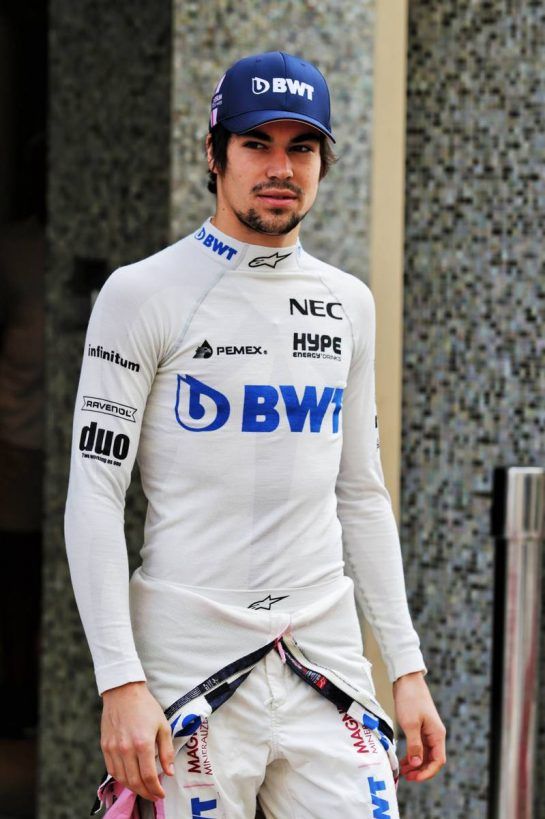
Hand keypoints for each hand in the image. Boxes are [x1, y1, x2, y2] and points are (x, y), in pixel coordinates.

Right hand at [100, 681, 174, 801]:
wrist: (124, 692)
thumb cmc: (146, 707)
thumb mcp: (163, 726)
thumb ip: (166, 751)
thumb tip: (168, 772)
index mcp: (143, 743)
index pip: (149, 776)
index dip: (156, 789)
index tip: (161, 794)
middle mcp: (126, 749)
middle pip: (134, 781)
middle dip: (146, 793)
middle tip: (153, 796)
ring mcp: (113, 748)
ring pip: (122, 779)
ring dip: (133, 788)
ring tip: (143, 789)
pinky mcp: (105, 746)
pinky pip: (112, 770)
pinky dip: (121, 778)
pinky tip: (130, 778)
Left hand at [392, 671, 445, 781]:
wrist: (407, 680)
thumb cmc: (410, 699)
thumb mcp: (411, 724)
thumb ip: (414, 745)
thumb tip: (417, 764)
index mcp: (437, 734)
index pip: (438, 761)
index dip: (427, 772)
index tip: (414, 777)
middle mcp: (435, 734)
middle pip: (432, 759)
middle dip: (420, 770)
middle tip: (406, 776)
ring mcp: (427, 730)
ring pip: (424, 753)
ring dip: (415, 763)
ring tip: (403, 771)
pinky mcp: (420, 727)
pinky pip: (418, 746)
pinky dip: (412, 754)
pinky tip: (403, 759)